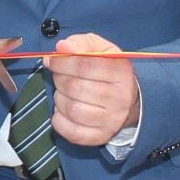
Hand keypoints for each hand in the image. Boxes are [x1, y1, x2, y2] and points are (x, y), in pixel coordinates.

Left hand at [47, 33, 138, 147]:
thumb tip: (62, 47)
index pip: (84, 65)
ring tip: (63, 93)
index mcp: (121, 71)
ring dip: (59, 99)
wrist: (129, 99)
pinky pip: (73, 132)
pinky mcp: (102, 136)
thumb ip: (81, 42)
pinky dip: (59, 121)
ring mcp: (112, 120)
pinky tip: (62, 111)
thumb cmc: (108, 70)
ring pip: (72, 110)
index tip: (51, 61)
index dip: (61, 62)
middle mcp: (120, 97)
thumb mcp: (100, 49)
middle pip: (75, 88)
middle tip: (59, 77)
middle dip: (59, 80)